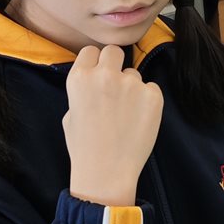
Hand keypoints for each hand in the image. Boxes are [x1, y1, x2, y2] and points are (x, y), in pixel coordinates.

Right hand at [63, 44, 162, 206]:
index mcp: (79, 78)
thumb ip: (83, 90)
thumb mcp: (70, 113)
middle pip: (114, 51)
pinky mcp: (153, 95)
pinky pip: (151, 89)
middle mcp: (105, 75)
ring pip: (134, 74)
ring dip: (132, 88)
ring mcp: (131, 84)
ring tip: (125, 115)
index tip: (98, 75)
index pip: (91, 51)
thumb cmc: (85, 147)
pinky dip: (147, 101)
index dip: (95, 63)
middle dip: (114, 65)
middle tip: (115, 87)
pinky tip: (138, 120)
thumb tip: (94, 80)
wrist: (106, 171)